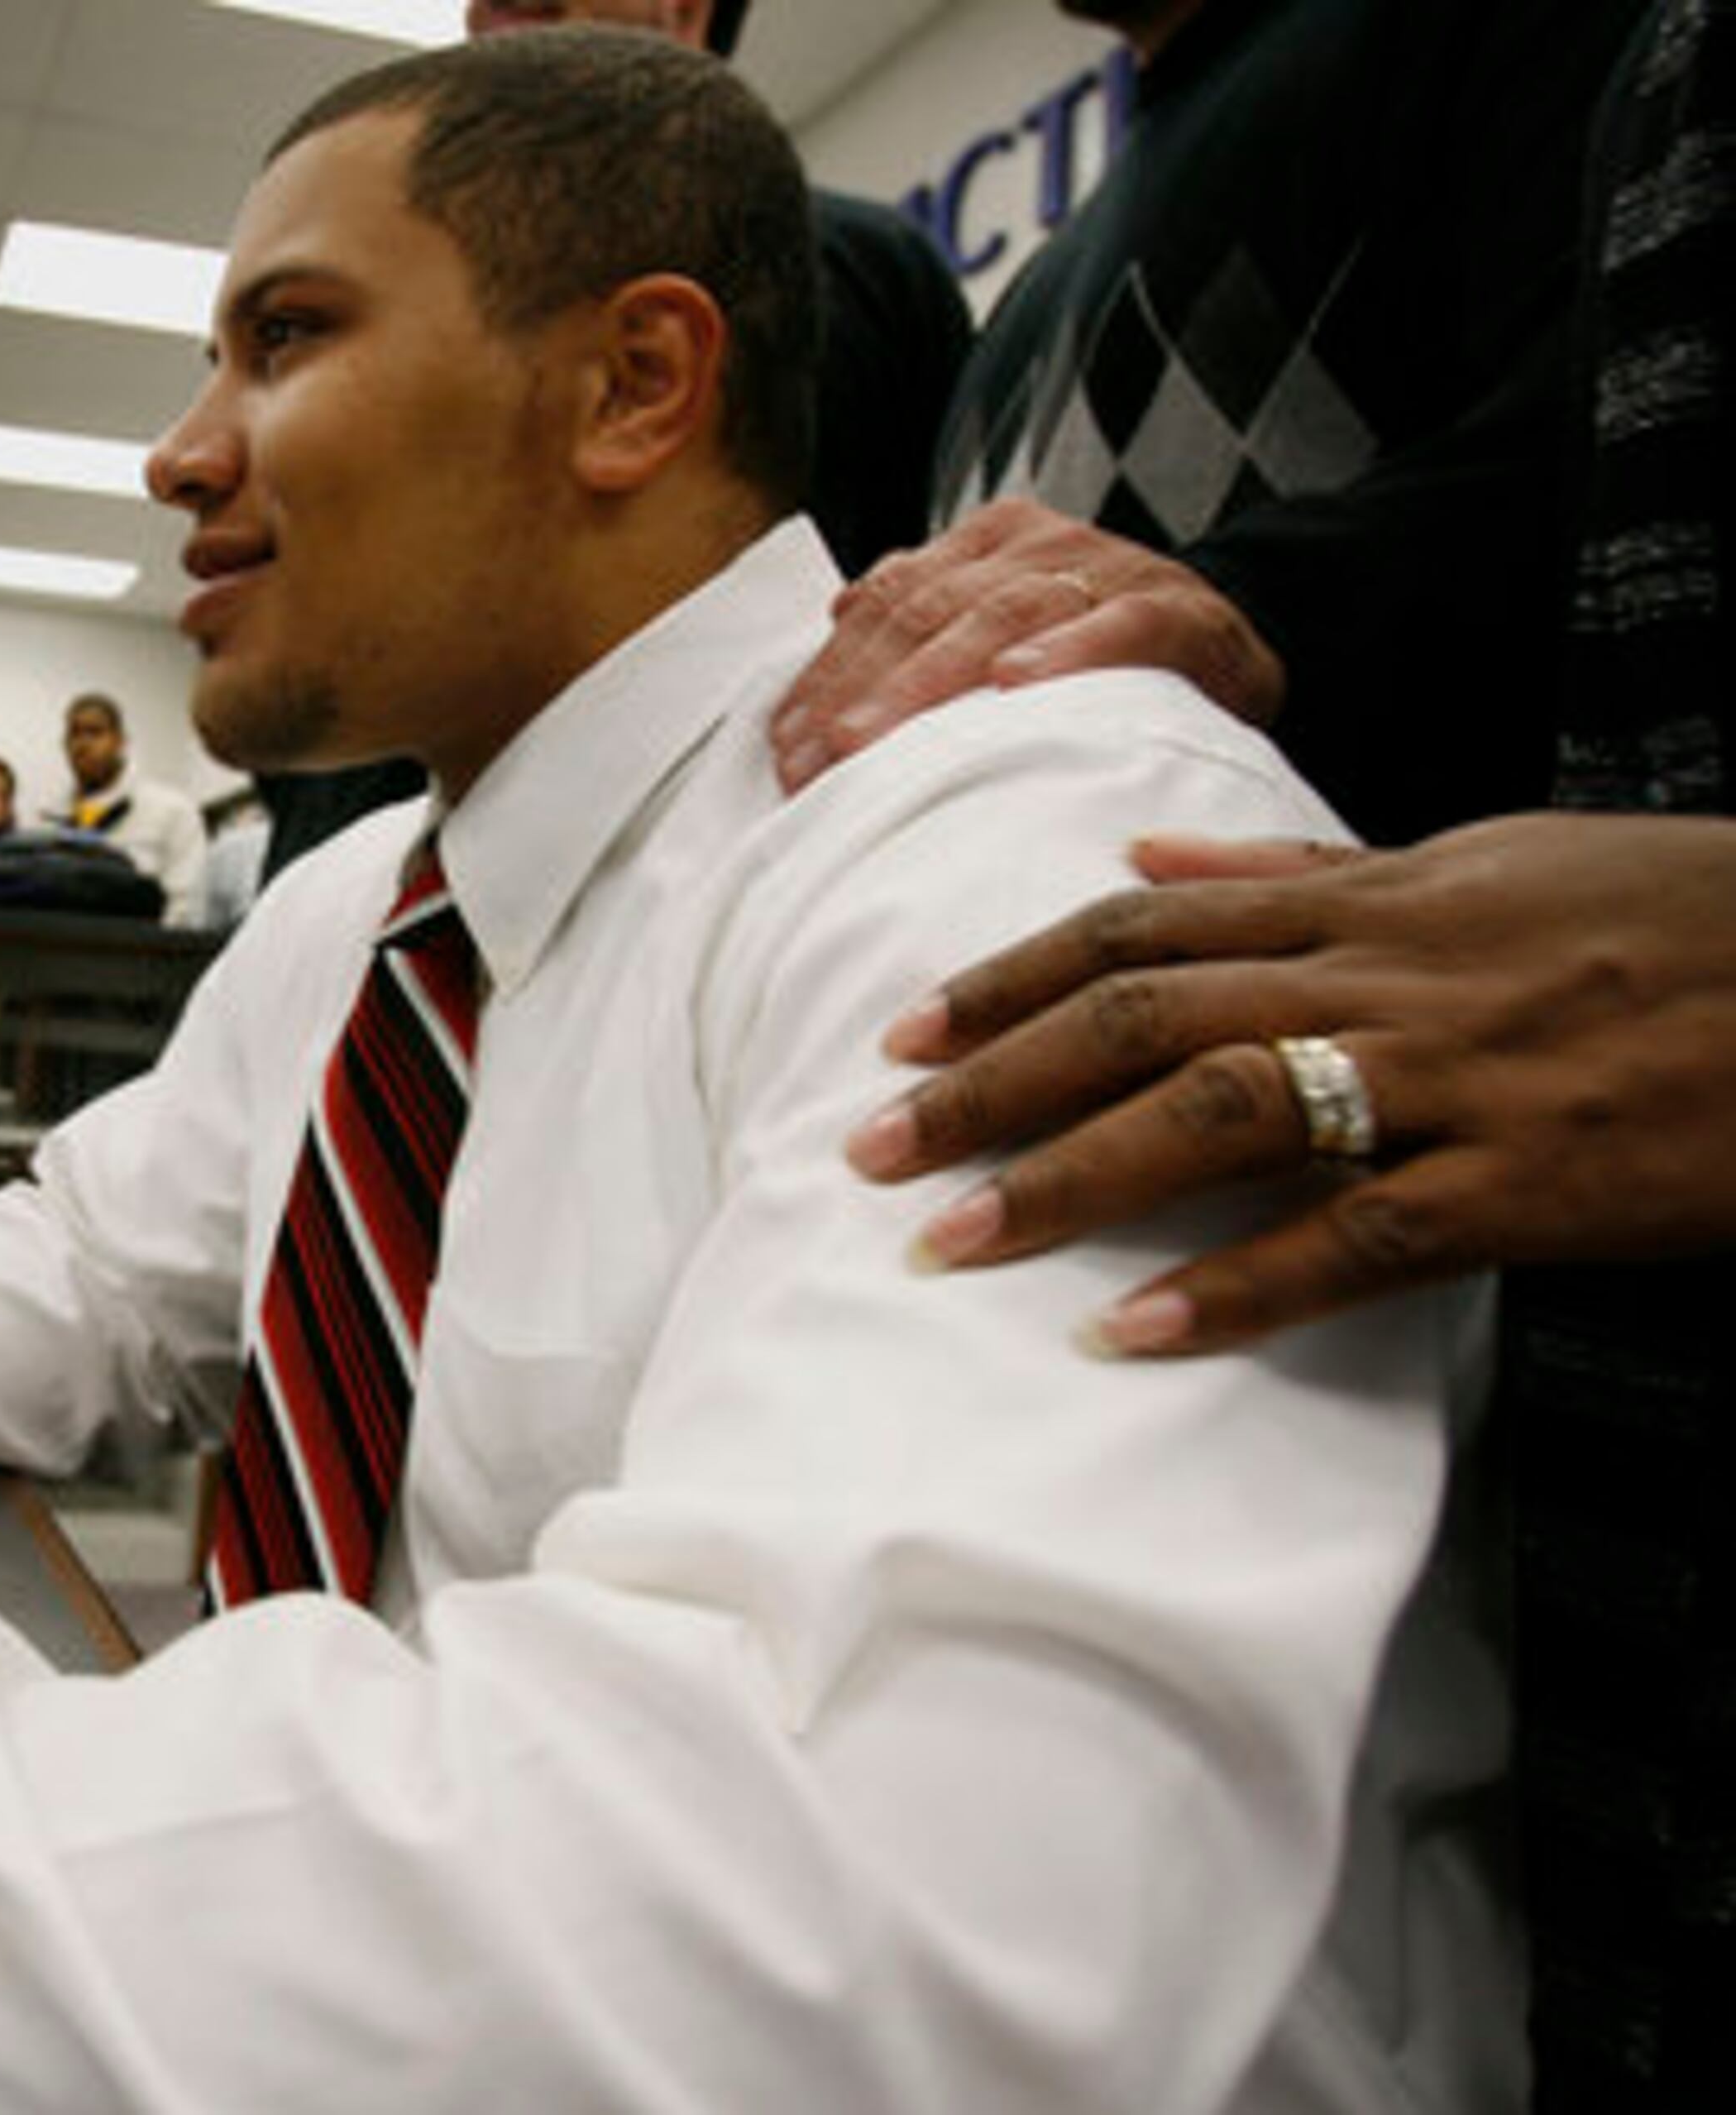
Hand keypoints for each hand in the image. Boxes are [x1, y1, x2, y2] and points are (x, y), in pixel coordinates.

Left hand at [770, 498, 1286, 791]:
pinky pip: (1117, 626)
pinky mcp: (1179, 611)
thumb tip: (835, 616)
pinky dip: (1066, 652)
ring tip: (875, 742)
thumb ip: (926, 619)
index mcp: (984, 544)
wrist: (1229, 644)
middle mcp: (1038, 544)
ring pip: (1003, 617)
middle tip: (815, 760)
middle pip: (929, 612)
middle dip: (861, 690)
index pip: (886, 604)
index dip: (828, 675)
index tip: (784, 747)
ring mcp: (1110, 570)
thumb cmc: (1094, 654)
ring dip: (929, 683)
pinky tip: (1016, 685)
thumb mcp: (1000, 628)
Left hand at [842, 812, 1735, 1353]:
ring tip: (949, 1241)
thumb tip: (1140, 866)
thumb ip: (1302, 877)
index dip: (1009, 979)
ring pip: (1219, 1114)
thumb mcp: (1483, 858)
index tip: (899, 1032)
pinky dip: (1236, 1283)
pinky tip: (1132, 1330)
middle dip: (992, 1082)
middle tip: (867, 1146)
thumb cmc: (1673, 915)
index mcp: (1374, 900)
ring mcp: (1457, 1077)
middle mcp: (1389, 975)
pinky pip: (1357, 1236)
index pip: (1142, 930)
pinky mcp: (1530, 1181)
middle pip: (1142, 1016)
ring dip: (1068, 1179)